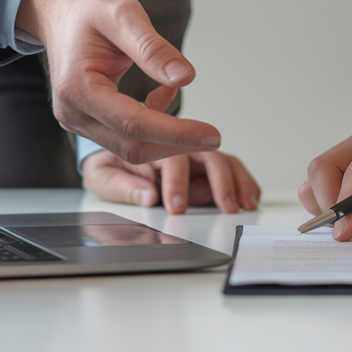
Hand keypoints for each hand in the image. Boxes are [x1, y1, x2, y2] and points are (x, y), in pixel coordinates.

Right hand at [17, 0, 220, 164]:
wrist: (62, 11)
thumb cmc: (89, 9)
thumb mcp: (124, 14)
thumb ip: (153, 48)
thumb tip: (186, 78)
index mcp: (77, 89)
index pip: (134, 125)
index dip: (176, 133)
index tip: (212, 135)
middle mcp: (72, 113)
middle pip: (132, 146)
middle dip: (176, 145)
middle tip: (214, 137)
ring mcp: (77, 121)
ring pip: (130, 148)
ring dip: (167, 139)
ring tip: (196, 122)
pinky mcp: (88, 122)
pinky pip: (125, 137)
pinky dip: (153, 126)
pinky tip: (165, 96)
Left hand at [83, 147, 260, 213]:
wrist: (112, 161)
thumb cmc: (108, 166)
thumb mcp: (101, 176)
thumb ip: (122, 186)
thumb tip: (146, 196)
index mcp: (150, 146)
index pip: (169, 158)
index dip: (176, 181)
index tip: (176, 204)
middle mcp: (177, 147)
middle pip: (205, 155)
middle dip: (218, 181)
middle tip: (225, 205)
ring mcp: (194, 157)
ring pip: (222, 161)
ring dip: (236, 181)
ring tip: (244, 203)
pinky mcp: (206, 169)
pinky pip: (230, 172)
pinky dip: (243, 183)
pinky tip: (250, 197)